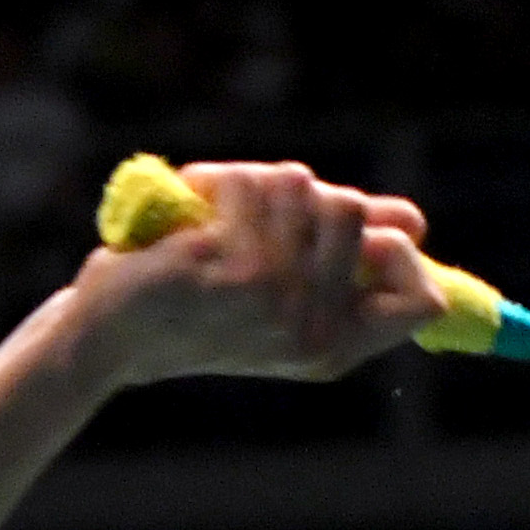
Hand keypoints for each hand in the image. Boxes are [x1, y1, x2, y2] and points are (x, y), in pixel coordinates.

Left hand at [62, 159, 438, 386]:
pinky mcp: (228, 265)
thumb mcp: (278, 298)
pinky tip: (189, 207)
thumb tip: (410, 223)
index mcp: (331, 349)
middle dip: (305, 194)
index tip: (364, 232)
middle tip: (258, 212)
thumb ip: (343, 262)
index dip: (400, 254)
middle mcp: (310, 331)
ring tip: (217, 212)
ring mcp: (273, 298)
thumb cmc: (190, 310)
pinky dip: (216, 180)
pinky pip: (251, 183)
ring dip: (254, 182)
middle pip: (353, 212)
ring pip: (302, 185)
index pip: (423, 302)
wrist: (106, 339)